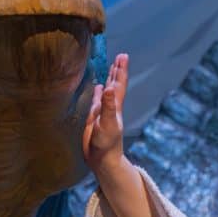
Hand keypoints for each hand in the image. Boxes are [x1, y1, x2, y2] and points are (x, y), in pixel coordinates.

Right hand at [83, 53, 128, 173]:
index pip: (119, 84)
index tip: (123, 56)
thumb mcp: (107, 123)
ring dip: (109, 79)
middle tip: (120, 56)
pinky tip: (98, 88)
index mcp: (115, 107)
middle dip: (117, 70)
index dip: (121, 70)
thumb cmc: (106, 144)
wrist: (102, 160)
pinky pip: (96, 101)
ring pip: (107, 91)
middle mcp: (110, 107)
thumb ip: (108, 106)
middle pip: (115, 85)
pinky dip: (98, 93)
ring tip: (110, 68)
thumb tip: (110, 87)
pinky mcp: (94, 119)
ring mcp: (102, 112)